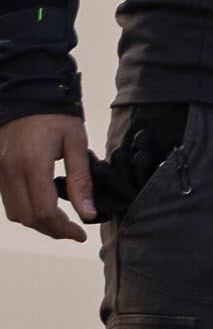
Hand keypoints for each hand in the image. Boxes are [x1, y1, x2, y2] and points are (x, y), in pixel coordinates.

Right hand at [0, 111, 92, 243]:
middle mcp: (9, 171)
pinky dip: (25, 209)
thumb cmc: (57, 117)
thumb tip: (88, 214)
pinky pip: (8, 200)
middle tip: (73, 231)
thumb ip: (81, 181)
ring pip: (14, 212)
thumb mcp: (76, 144)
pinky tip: (45, 205)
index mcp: (32, 165)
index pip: (43, 211)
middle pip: (27, 217)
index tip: (80, 234)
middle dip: (51, 229)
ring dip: (37, 222)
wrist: (29, 94)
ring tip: (61, 221)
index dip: (62, 228)